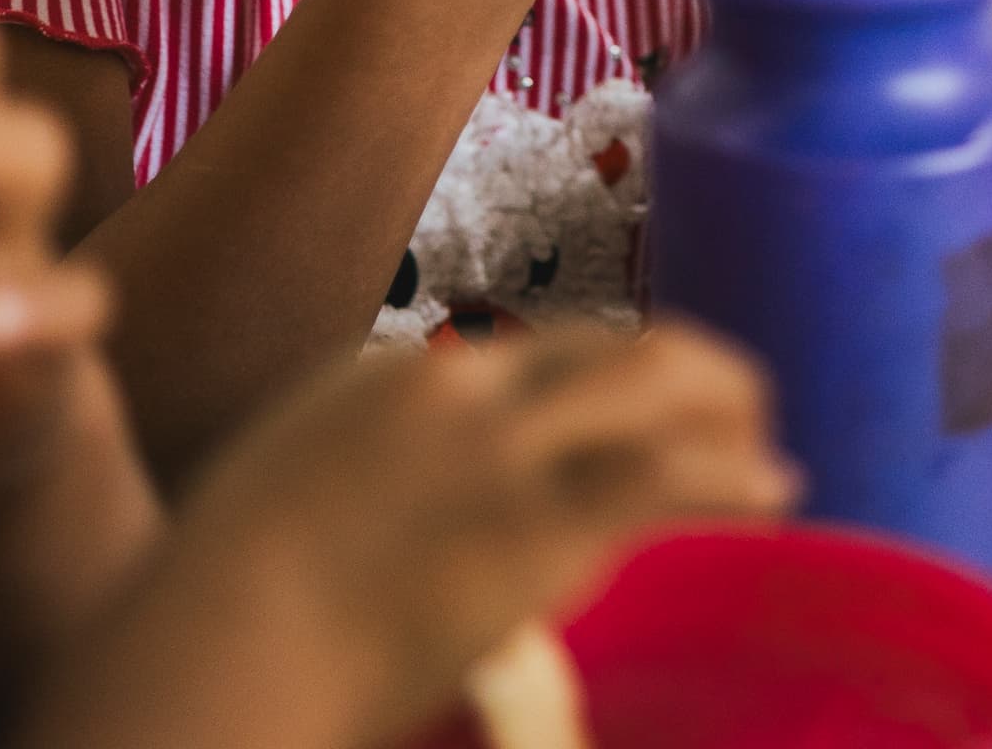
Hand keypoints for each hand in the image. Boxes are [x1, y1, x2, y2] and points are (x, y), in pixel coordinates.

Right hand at [64, 323, 794, 748]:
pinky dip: (732, 475)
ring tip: (768, 454)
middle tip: (742, 411)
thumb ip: (357, 487)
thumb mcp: (283, 502)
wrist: (220, 643)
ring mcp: (501, 450)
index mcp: (391, 380)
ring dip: (727, 410)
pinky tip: (771, 490)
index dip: (604, 387)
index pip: (535, 358)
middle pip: (610, 348)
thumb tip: (398, 523)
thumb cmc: (223, 609)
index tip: (641, 417)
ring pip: (657, 383)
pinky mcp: (537, 521)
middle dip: (693, 373)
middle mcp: (458, 391)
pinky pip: (665, 474)